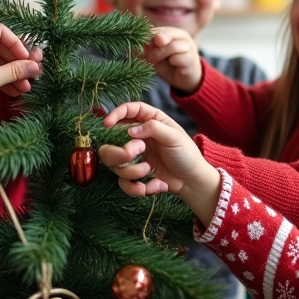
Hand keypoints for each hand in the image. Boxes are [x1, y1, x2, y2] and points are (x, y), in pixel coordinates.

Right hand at [97, 101, 221, 224]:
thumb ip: (153, 128)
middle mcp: (136, 139)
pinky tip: (157, 185)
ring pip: (115, 165)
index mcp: (148, 122)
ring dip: (132, 171)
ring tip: (150, 170)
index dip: (115, 114)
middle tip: (136, 153)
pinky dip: (138, 188)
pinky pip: (124, 183)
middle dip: (120, 152)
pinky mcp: (134, 176)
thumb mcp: (174, 136)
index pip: (127, 111)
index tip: (107, 124)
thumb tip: (131, 130)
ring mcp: (134, 158)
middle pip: (110, 143)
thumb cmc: (186, 153)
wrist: (192, 180)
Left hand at [143, 27, 202, 93]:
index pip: (156, 29)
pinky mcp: (191, 59)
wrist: (184, 79)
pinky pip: (179, 58)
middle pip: (165, 34)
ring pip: (173, 46)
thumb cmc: (167, 64)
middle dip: (153, 45)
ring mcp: (188, 46)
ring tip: (155, 61)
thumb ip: (145, 50)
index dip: (145, 37)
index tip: (138, 46)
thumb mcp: (153, 56)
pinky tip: (171, 63)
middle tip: (146, 55)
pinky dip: (172, 61)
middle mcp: (180, 36)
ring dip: (160, 55)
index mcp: (170, 32)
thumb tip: (132, 48)